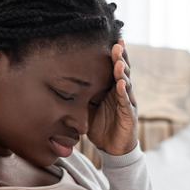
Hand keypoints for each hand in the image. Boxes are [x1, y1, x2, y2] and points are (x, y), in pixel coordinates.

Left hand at [88, 39, 138, 155]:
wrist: (113, 149)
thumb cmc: (101, 127)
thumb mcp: (87, 108)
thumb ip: (81, 95)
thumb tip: (60, 83)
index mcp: (112, 89)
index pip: (114, 68)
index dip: (114, 55)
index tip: (111, 40)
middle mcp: (122, 93)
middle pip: (123, 71)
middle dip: (120, 57)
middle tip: (117, 44)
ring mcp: (127, 103)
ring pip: (127, 84)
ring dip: (123, 72)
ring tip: (119, 61)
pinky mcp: (129, 116)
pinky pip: (126, 103)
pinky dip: (124, 93)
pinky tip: (121, 84)